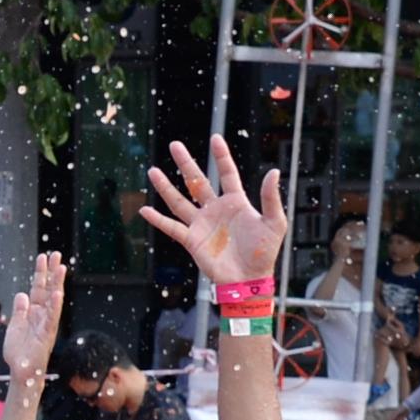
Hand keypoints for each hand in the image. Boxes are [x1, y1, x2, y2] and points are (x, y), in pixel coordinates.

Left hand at [0, 252, 68, 381]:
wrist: (21, 371)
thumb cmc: (18, 352)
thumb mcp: (15, 326)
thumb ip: (20, 310)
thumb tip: (22, 294)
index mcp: (34, 312)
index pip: (38, 288)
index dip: (40, 273)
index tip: (43, 257)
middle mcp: (43, 315)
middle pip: (48, 289)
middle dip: (51, 272)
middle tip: (55, 254)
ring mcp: (46, 324)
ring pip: (53, 300)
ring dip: (57, 283)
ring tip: (60, 267)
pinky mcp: (46, 334)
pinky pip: (52, 318)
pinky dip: (54, 306)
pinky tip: (58, 293)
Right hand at [137, 137, 286, 287]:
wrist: (250, 280)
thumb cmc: (265, 253)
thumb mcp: (275, 223)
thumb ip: (271, 198)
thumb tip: (273, 171)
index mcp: (236, 202)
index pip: (227, 174)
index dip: (221, 156)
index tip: (215, 139)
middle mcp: (215, 210)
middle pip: (197, 181)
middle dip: (186, 163)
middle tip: (174, 145)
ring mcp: (202, 224)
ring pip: (180, 201)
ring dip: (166, 187)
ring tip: (153, 171)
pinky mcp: (192, 240)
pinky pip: (172, 227)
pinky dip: (158, 220)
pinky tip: (144, 211)